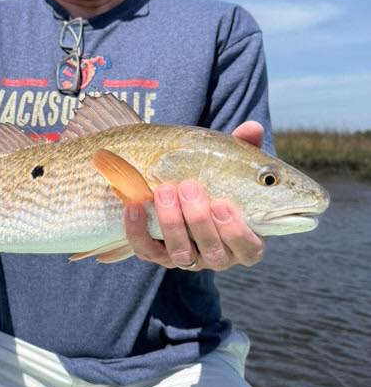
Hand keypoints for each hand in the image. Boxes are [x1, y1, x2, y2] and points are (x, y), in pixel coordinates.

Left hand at [124, 121, 265, 270]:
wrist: (180, 186)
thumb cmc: (216, 178)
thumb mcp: (231, 163)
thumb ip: (244, 148)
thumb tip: (252, 128)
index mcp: (243, 239)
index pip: (250, 249)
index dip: (237, 232)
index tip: (222, 203)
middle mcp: (218, 255)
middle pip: (213, 251)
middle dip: (199, 219)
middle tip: (188, 186)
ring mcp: (187, 258)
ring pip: (181, 253)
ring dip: (172, 222)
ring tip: (164, 190)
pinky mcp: (158, 254)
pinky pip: (147, 250)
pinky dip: (138, 230)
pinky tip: (135, 206)